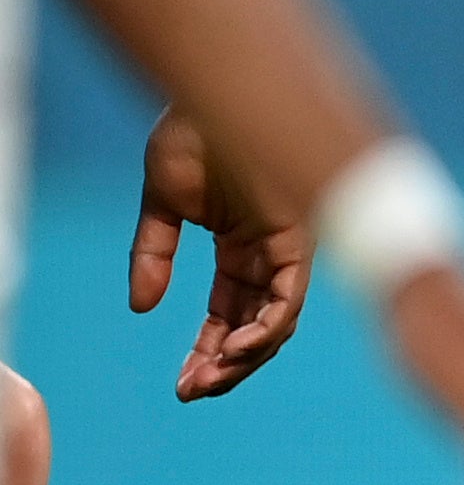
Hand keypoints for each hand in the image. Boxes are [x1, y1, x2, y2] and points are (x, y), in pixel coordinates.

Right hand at [128, 110, 311, 401]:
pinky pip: (288, 297)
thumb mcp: (162, 202)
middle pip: (255, 327)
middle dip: (225, 364)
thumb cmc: (191, 134)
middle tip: (192, 391)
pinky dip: (265, 326)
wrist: (213, 93)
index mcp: (242, 248)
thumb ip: (154, 254)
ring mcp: (290, 248)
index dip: (208, 350)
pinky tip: (235, 348)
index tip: (183, 382)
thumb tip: (142, 308)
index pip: (229, 313)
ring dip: (244, 356)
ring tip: (210, 379)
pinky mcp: (301, 238)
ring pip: (276, 321)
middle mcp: (271, 254)